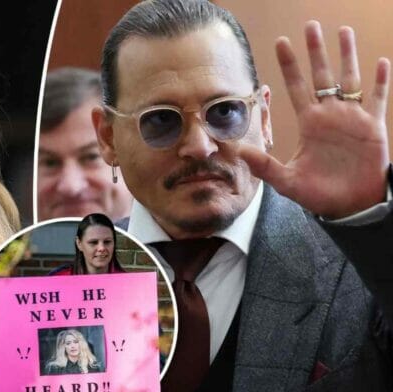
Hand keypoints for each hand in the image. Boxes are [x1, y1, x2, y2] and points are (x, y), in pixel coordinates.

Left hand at [239, 21, 389, 218]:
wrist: (350, 206)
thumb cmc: (319, 194)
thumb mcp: (287, 181)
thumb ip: (264, 166)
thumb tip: (237, 152)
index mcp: (309, 123)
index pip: (295, 87)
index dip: (289, 65)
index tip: (281, 42)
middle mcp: (329, 115)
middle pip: (321, 75)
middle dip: (315, 51)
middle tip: (310, 26)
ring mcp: (352, 118)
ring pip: (349, 79)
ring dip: (347, 56)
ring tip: (343, 31)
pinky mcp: (372, 126)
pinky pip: (377, 98)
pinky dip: (380, 81)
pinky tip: (382, 62)